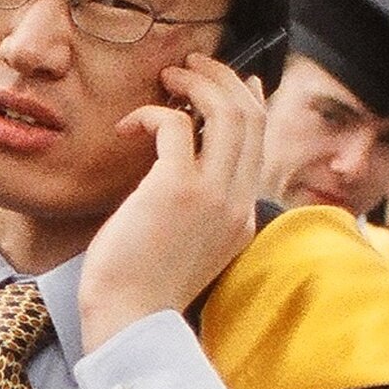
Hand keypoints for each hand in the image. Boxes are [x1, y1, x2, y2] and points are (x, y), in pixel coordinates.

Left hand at [78, 54, 264, 350]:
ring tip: (169, 77)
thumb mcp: (184, 245)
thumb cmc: (139, 288)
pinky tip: (129, 126)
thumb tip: (175, 165)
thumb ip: (193, 207)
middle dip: (223, 79)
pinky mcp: (177, 189)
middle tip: (191, 65)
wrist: (130, 323)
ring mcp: (212, 195)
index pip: (259, 142)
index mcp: (241, 217)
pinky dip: (153, 113)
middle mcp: (236, 202)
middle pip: (251, 117)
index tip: (233, 80)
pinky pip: (176, 125)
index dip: (248, 101)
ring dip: (196, 83)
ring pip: (226, 112)